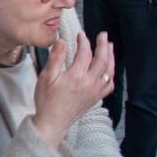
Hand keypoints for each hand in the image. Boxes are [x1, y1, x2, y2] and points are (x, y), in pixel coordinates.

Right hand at [31, 31, 113, 147]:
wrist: (53, 122)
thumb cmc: (47, 100)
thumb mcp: (46, 77)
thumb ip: (56, 58)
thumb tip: (62, 42)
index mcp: (76, 76)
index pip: (84, 53)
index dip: (84, 42)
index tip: (80, 34)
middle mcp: (89, 83)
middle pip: (102, 60)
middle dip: (103, 45)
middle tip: (103, 35)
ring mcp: (95, 91)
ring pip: (109, 71)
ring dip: (110, 57)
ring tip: (110, 47)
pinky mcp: (96, 98)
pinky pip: (109, 84)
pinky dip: (110, 74)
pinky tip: (108, 70)